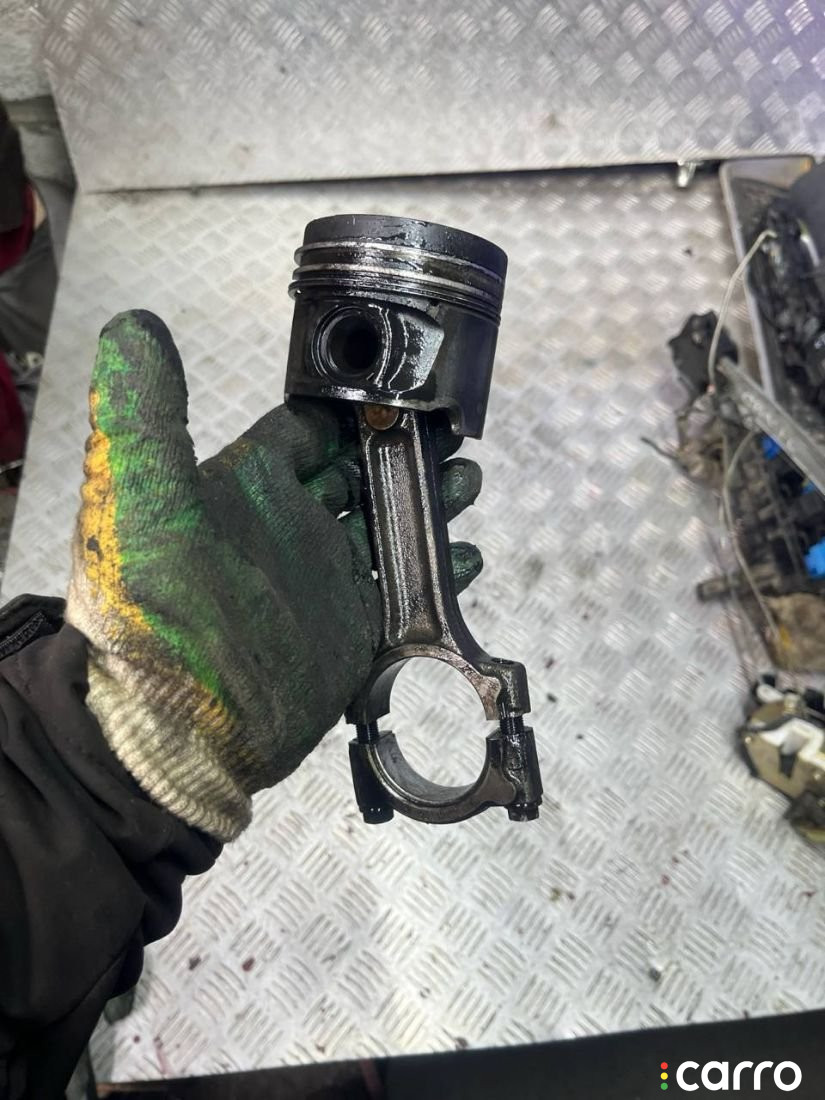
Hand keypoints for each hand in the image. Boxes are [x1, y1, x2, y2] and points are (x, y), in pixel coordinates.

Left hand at [67, 310, 482, 838]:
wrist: (176, 735)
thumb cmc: (152, 616)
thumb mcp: (137, 503)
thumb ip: (143, 414)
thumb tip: (135, 326)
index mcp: (246, 490)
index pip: (304, 431)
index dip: (350, 407)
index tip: (399, 387)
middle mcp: (290, 530)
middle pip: (361, 474)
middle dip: (405, 452)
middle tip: (452, 436)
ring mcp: (325, 582)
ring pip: (390, 526)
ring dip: (430, 503)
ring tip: (468, 483)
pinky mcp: (353, 633)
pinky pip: (404, 591)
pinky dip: (439, 574)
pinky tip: (466, 558)